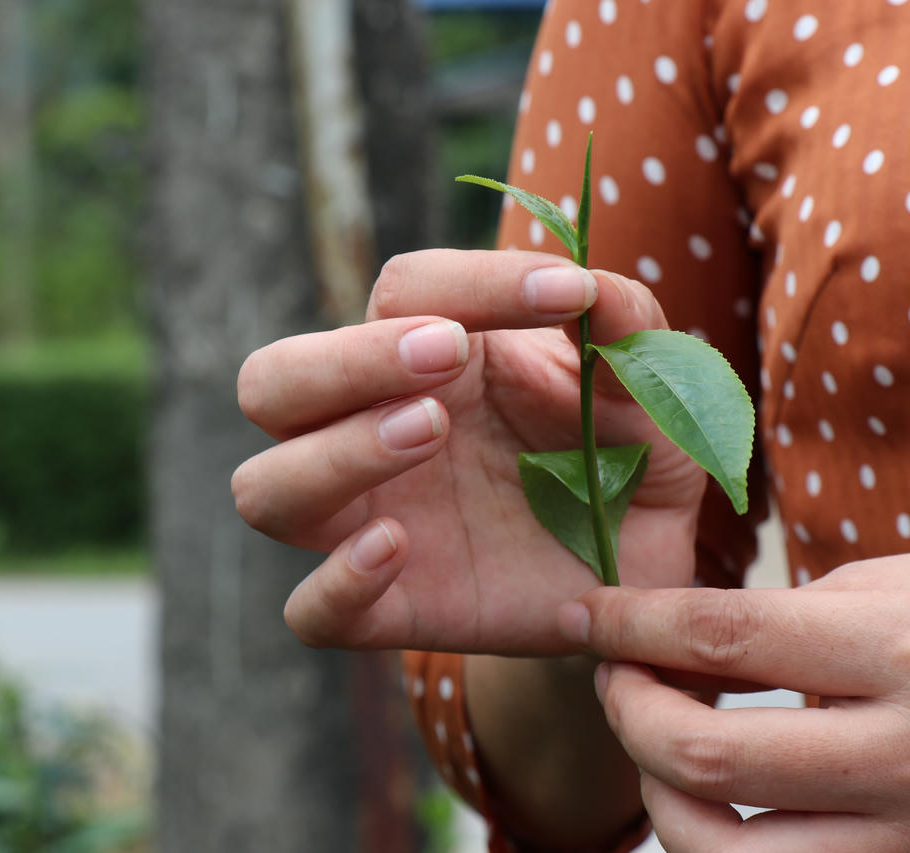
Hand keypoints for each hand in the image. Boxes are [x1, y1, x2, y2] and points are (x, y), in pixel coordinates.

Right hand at [232, 249, 704, 654]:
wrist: (641, 565)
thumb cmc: (625, 455)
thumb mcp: (643, 386)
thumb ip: (624, 323)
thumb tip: (592, 283)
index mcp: (429, 359)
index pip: (400, 293)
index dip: (471, 283)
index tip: (566, 293)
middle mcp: (374, 430)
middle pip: (272, 382)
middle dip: (346, 360)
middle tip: (445, 353)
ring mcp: (371, 522)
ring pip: (266, 489)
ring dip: (334, 452)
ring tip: (430, 430)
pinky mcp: (389, 608)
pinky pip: (310, 611)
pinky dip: (336, 582)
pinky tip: (397, 547)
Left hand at [560, 547, 909, 851]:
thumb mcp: (905, 578)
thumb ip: (793, 617)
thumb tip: (682, 644)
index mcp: (909, 648)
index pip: (724, 638)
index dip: (632, 624)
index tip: (584, 612)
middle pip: (707, 758)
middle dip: (627, 712)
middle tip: (615, 674)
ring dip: (660, 797)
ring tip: (660, 743)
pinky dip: (724, 841)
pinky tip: (717, 794)